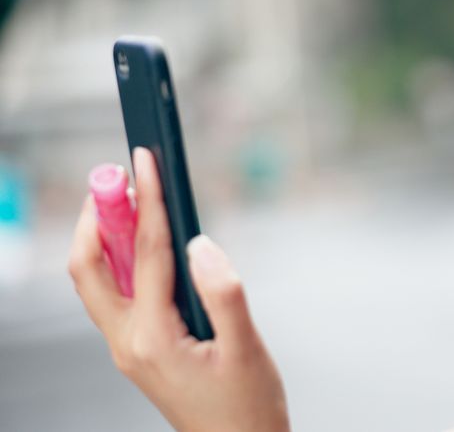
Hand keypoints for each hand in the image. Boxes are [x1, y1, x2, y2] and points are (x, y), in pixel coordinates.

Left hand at [68, 147, 289, 431]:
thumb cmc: (247, 407)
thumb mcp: (247, 349)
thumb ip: (225, 293)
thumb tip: (201, 243)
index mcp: (153, 338)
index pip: (146, 253)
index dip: (147, 201)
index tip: (144, 162)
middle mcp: (129, 342)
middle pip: (90, 267)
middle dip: (99, 217)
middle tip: (117, 178)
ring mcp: (128, 347)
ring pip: (97, 280)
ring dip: (106, 236)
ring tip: (128, 198)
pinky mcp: (139, 349)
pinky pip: (117, 294)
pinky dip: (122, 259)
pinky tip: (148, 243)